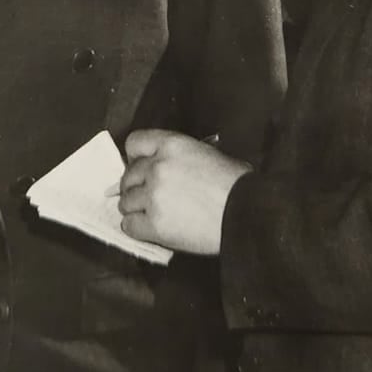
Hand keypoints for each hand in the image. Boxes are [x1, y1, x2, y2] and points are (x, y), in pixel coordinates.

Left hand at [119, 130, 250, 254]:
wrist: (246, 213)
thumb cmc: (235, 184)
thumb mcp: (206, 153)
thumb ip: (176, 157)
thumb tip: (158, 167)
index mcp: (171, 144)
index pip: (134, 143)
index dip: (134, 157)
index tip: (139, 167)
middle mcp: (157, 167)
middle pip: (128, 175)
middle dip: (135, 187)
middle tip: (146, 196)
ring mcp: (153, 195)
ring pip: (126, 202)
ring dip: (135, 209)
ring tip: (151, 213)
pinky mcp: (154, 224)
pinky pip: (129, 226)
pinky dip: (136, 228)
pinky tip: (149, 228)